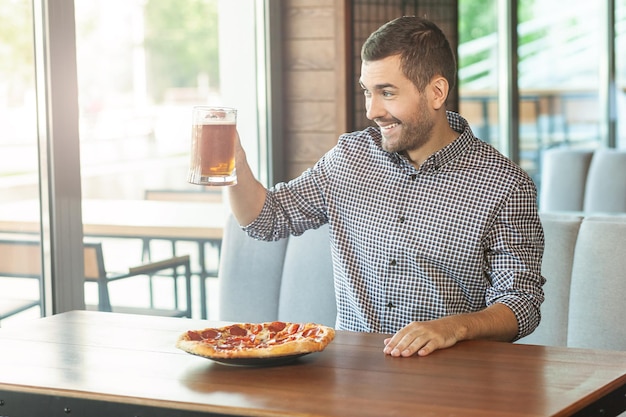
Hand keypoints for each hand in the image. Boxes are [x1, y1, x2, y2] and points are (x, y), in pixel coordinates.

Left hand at [382, 304, 518, 356]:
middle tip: (392, 354)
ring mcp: (431, 333)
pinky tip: (421, 354)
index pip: (401, 334)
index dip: (393, 342)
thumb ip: (401, 336)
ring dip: (411, 348)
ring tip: (404, 355)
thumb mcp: (415, 331)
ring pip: (419, 341)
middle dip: (399, 346)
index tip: (386, 351)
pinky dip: (427, 349)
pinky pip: (432, 344)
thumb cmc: (430, 330)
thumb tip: (385, 342)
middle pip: (408, 337)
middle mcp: (421, 328)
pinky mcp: (440, 339)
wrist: (452, 325)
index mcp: (413, 326)